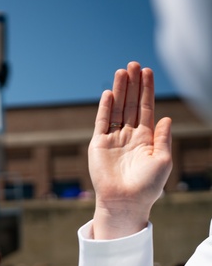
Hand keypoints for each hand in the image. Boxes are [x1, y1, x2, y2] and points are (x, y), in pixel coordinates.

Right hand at [88, 62, 172, 238]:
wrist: (125, 201)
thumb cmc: (148, 185)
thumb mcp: (163, 160)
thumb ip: (163, 138)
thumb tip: (166, 117)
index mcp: (146, 138)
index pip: (146, 109)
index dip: (147, 91)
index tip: (148, 72)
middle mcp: (129, 135)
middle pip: (130, 104)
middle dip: (133, 84)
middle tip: (134, 64)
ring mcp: (113, 139)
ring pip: (117, 109)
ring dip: (120, 90)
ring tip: (122, 71)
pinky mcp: (98, 145)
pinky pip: (102, 122)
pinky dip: (105, 107)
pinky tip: (109, 93)